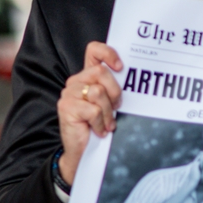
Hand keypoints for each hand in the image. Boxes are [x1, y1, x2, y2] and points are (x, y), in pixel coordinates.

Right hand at [57, 42, 122, 184]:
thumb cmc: (100, 126)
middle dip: (115, 92)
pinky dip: (101, 123)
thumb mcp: (110, 104)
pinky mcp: (66, 107)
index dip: (108, 53)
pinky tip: (99, 130)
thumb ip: (114, 89)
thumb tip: (135, 79)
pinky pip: (93, 110)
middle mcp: (75, 81)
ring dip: (108, 112)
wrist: (84, 151)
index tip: (121, 67)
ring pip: (98, 92)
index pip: (94, 51)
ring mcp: (69, 94)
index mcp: (87, 77)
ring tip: (107, 123)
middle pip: (101, 72)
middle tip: (116, 108)